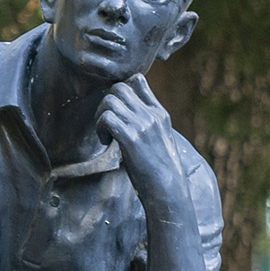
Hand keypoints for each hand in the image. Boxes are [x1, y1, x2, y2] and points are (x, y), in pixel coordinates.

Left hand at [98, 77, 193, 214]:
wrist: (169, 189)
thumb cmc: (161, 170)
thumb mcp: (160, 139)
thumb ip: (148, 123)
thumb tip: (128, 116)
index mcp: (159, 113)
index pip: (138, 80)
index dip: (120, 91)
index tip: (116, 110)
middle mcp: (151, 115)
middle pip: (119, 88)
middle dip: (106, 103)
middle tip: (106, 124)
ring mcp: (142, 125)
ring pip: (109, 101)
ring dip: (100, 117)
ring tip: (105, 135)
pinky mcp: (131, 139)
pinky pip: (107, 118)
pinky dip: (100, 129)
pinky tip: (105, 143)